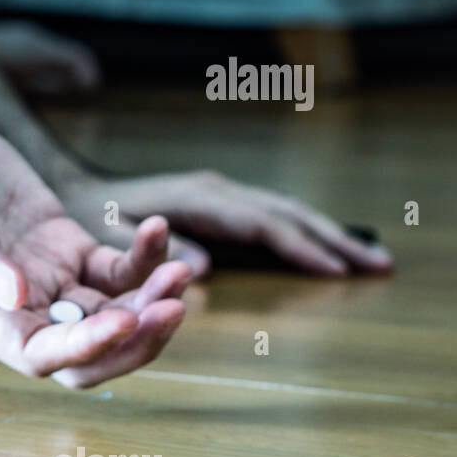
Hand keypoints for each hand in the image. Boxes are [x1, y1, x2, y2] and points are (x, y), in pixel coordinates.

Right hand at [0, 116, 191, 387]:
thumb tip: (14, 295)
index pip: (39, 354)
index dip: (87, 347)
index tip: (128, 319)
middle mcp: (14, 309)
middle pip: (90, 351)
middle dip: (137, 339)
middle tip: (173, 304)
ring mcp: (43, 277)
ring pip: (114, 312)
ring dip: (151, 299)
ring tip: (180, 268)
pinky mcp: (60, 243)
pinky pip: (116, 266)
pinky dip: (144, 254)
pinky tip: (156, 227)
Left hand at [59, 170, 394, 277]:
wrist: (76, 186)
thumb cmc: (90, 214)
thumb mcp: (111, 234)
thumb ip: (151, 251)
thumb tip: (204, 270)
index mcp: (197, 199)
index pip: (262, 225)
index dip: (301, 247)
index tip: (338, 270)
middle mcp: (216, 190)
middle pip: (287, 214)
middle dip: (333, 238)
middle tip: (380, 265)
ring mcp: (220, 194)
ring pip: (285, 211)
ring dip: (328, 233)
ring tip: (370, 259)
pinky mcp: (218, 203)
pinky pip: (271, 217)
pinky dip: (304, 231)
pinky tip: (325, 249)